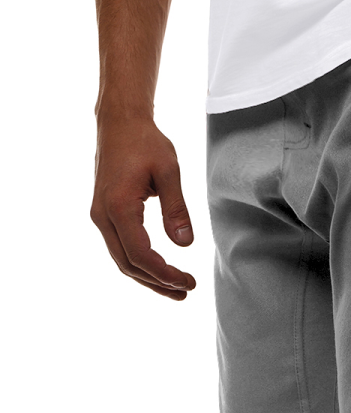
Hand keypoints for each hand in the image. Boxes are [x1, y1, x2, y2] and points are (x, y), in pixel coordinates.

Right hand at [91, 117, 195, 299]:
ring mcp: (100, 216)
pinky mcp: (104, 215)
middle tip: (187, 290)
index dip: (164, 274)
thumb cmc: (145, 142)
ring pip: (121, 260)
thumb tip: (185, 244)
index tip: (188, 281)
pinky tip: (159, 271)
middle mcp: (103, 215)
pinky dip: (139, 265)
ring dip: (148, 278)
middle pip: (128, 265)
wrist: (120, 122)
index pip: (140, 255)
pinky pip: (120, 249)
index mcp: (118, 207)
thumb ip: (176, 209)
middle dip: (158, 283)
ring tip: (176, 289)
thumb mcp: (169, 171)